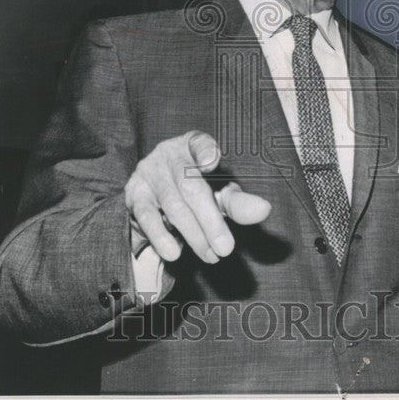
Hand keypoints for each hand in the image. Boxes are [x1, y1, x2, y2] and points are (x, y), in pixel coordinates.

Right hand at [124, 130, 270, 263]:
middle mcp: (169, 154)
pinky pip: (147, 217)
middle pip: (191, 185)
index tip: (212, 161)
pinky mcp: (134, 195)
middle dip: (210, 220)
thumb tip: (264, 210)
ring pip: (173, 205)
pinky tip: (174, 252)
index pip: (201, 143)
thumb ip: (239, 202)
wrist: (155, 200)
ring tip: (211, 256)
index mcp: (193, 145)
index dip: (205, 150)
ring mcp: (149, 173)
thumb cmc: (196, 190)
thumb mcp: (219, 194)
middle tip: (226, 248)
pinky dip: (161, 236)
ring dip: (194, 235)